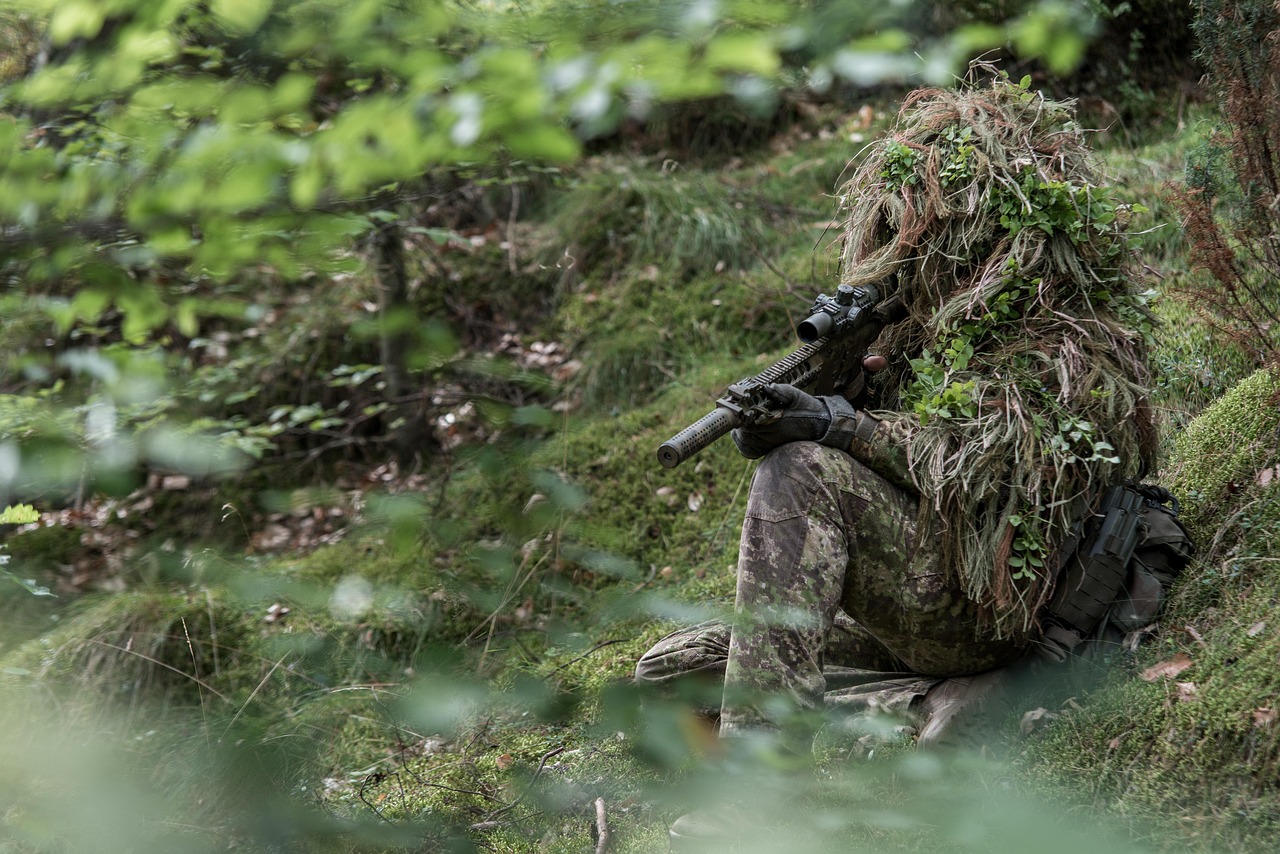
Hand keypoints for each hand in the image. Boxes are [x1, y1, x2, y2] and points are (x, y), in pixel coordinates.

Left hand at [731, 384, 847, 458]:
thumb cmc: (806, 408)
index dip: (738, 414)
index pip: (748, 421)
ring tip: (736, 422)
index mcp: (776, 422)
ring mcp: (770, 445)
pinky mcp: (769, 450)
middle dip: (736, 422)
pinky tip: (740, 433)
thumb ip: (781, 391)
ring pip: (744, 443)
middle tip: (732, 412)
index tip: (732, 407)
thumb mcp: (796, 395)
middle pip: (743, 432)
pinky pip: (749, 451)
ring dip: (737, 432)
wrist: (820, 425)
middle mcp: (771, 436)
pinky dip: (742, 443)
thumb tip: (768, 387)